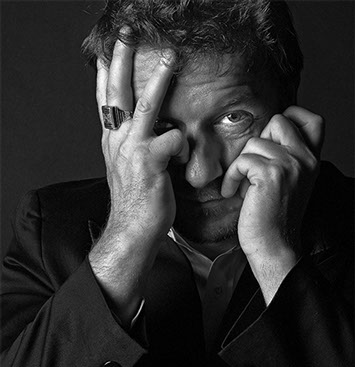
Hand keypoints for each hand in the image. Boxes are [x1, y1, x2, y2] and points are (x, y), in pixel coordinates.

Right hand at [97, 41, 186, 241]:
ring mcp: (132, 149)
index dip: (104, 74)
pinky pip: (173, 139)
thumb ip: (130, 145)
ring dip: (158, 79)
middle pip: (117, 92)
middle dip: (121, 60)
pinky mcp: (150, 162)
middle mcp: (118, 140)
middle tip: (127, 35)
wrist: (132, 229)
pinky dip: (183, 143)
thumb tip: (147, 130)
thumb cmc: (135, 200)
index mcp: (112, 141)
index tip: (105, 52)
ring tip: (170, 58)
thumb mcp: (125, 167)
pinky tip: (182, 159)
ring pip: (145, 105)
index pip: (104, 100)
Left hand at [221, 106, 323, 303]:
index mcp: (312, 161)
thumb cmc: (274, 219)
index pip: (313, 120)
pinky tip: (234, 193)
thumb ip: (285, 159)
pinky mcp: (271, 174)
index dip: (291, 118)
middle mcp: (306, 160)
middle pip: (278, 121)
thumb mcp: (288, 184)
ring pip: (255, 141)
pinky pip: (242, 160)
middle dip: (258, 143)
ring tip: (242, 187)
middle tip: (252, 169)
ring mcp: (291, 165)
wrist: (274, 247)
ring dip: (240, 165)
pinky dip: (232, 177)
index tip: (271, 139)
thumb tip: (263, 136)